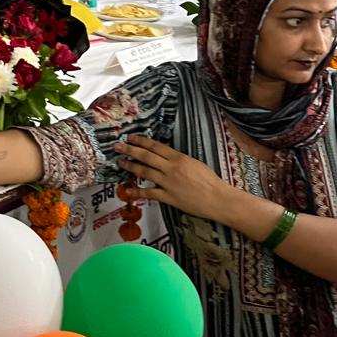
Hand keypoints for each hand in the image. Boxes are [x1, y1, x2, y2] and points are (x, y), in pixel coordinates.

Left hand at [116, 136, 233, 221]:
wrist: (218, 199)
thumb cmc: (210, 181)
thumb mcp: (194, 163)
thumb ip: (178, 159)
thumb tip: (165, 156)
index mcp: (178, 158)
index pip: (155, 146)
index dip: (141, 141)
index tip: (131, 138)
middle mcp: (171, 168)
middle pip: (146, 156)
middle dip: (130, 150)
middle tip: (118, 146)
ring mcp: (168, 183)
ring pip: (144, 172)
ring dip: (130, 166)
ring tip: (120, 162)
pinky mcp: (168, 197)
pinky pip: (149, 193)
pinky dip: (137, 192)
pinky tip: (128, 190)